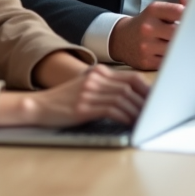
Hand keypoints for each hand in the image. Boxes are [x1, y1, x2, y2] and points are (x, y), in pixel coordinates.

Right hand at [0, 65, 150, 127]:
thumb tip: (132, 97)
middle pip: (129, 86)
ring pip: (122, 98)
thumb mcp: (86, 87)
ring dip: (136, 111)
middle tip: (154, 110)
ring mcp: (88, 92)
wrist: (38, 106)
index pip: (130, 77)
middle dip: (145, 100)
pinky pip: (111, 110)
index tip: (156, 99)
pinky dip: (124, 117)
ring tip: (144, 120)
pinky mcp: (83, 107)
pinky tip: (129, 123)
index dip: (146, 88)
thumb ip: (105, 88)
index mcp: (98, 72)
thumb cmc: (65, 100)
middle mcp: (95, 79)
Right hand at [109, 0, 187, 70]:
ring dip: (182, 47)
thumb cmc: (146, 23)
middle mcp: (148, 27)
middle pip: (178, 32)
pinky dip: (174, 58)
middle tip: (194, 35)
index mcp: (153, 11)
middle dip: (187, 33)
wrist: (122, 39)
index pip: (179, 11)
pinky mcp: (146, 61)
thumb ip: (177, 7)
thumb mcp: (158, 11)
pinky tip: (175, 54)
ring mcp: (146, 46)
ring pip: (175, 48)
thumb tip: (188, 2)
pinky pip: (169, 61)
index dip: (191, 16)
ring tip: (184, 44)